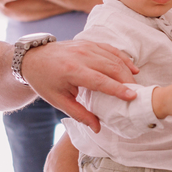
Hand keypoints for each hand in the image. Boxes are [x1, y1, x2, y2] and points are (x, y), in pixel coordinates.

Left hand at [19, 39, 138, 130]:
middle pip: (112, 67)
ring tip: (136, 86)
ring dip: (127, 72)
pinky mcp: (89, 43)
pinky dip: (123, 59)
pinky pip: (111, 50)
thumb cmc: (44, 81)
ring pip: (114, 58)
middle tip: (138, 95)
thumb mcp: (58, 100)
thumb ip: (79, 114)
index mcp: (71, 71)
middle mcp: (81, 56)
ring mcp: (86, 47)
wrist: (33, 58)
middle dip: (127, 81)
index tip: (132, 96)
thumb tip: (97, 128)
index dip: (118, 89)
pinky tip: (132, 69)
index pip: (100, 80)